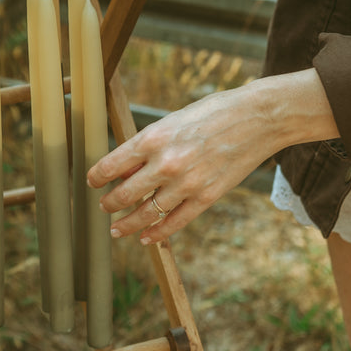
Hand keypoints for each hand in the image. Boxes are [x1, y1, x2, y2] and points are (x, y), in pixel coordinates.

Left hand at [87, 70, 337, 243]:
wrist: (258, 118)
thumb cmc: (214, 112)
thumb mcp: (174, 120)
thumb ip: (151, 144)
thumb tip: (127, 168)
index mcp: (153, 137)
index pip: (111, 165)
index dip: (96, 177)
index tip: (92, 182)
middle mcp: (165, 162)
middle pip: (124, 194)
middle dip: (108, 204)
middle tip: (103, 207)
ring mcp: (187, 183)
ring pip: (146, 213)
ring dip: (127, 224)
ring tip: (117, 229)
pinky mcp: (207, 197)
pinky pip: (175, 222)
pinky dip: (157, 233)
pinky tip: (146, 238)